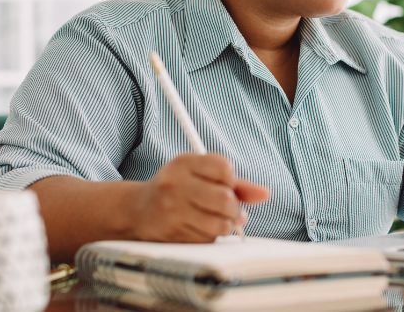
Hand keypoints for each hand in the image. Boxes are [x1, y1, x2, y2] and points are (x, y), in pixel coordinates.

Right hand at [131, 153, 269, 241]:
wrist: (138, 211)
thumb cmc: (177, 190)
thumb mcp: (199, 176)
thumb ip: (235, 184)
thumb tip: (265, 194)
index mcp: (183, 163)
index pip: (224, 168)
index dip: (231, 180)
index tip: (226, 185)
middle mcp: (175, 184)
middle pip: (225, 198)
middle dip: (233, 207)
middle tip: (228, 209)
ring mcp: (172, 210)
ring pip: (219, 224)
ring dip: (225, 225)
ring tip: (216, 220)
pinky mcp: (172, 233)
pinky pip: (207, 240)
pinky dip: (211, 237)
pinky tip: (200, 229)